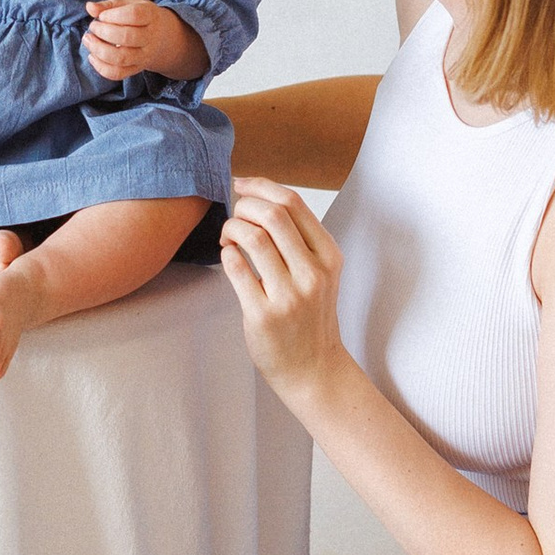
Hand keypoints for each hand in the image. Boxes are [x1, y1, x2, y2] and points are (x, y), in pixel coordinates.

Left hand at [84, 0, 204, 83]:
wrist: (162, 38)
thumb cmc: (141, 17)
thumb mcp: (129, 4)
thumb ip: (109, 5)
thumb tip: (90, 7)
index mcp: (150, 16)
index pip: (134, 15)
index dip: (113, 15)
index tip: (102, 15)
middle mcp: (150, 38)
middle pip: (127, 37)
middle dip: (103, 31)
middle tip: (93, 26)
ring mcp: (144, 56)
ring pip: (121, 58)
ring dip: (99, 50)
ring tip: (88, 40)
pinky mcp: (136, 69)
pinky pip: (117, 73)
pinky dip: (101, 67)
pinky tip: (92, 56)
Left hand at [220, 181, 347, 406]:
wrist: (313, 369)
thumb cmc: (310, 315)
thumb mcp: (320, 272)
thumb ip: (298, 239)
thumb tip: (260, 197)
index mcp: (328, 256)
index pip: (294, 203)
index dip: (261, 186)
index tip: (243, 185)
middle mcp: (312, 273)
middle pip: (272, 215)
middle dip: (244, 205)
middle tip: (234, 213)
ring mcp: (289, 296)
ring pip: (252, 238)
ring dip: (232, 228)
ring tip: (228, 236)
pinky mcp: (263, 315)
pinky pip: (236, 268)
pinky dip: (226, 253)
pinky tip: (228, 255)